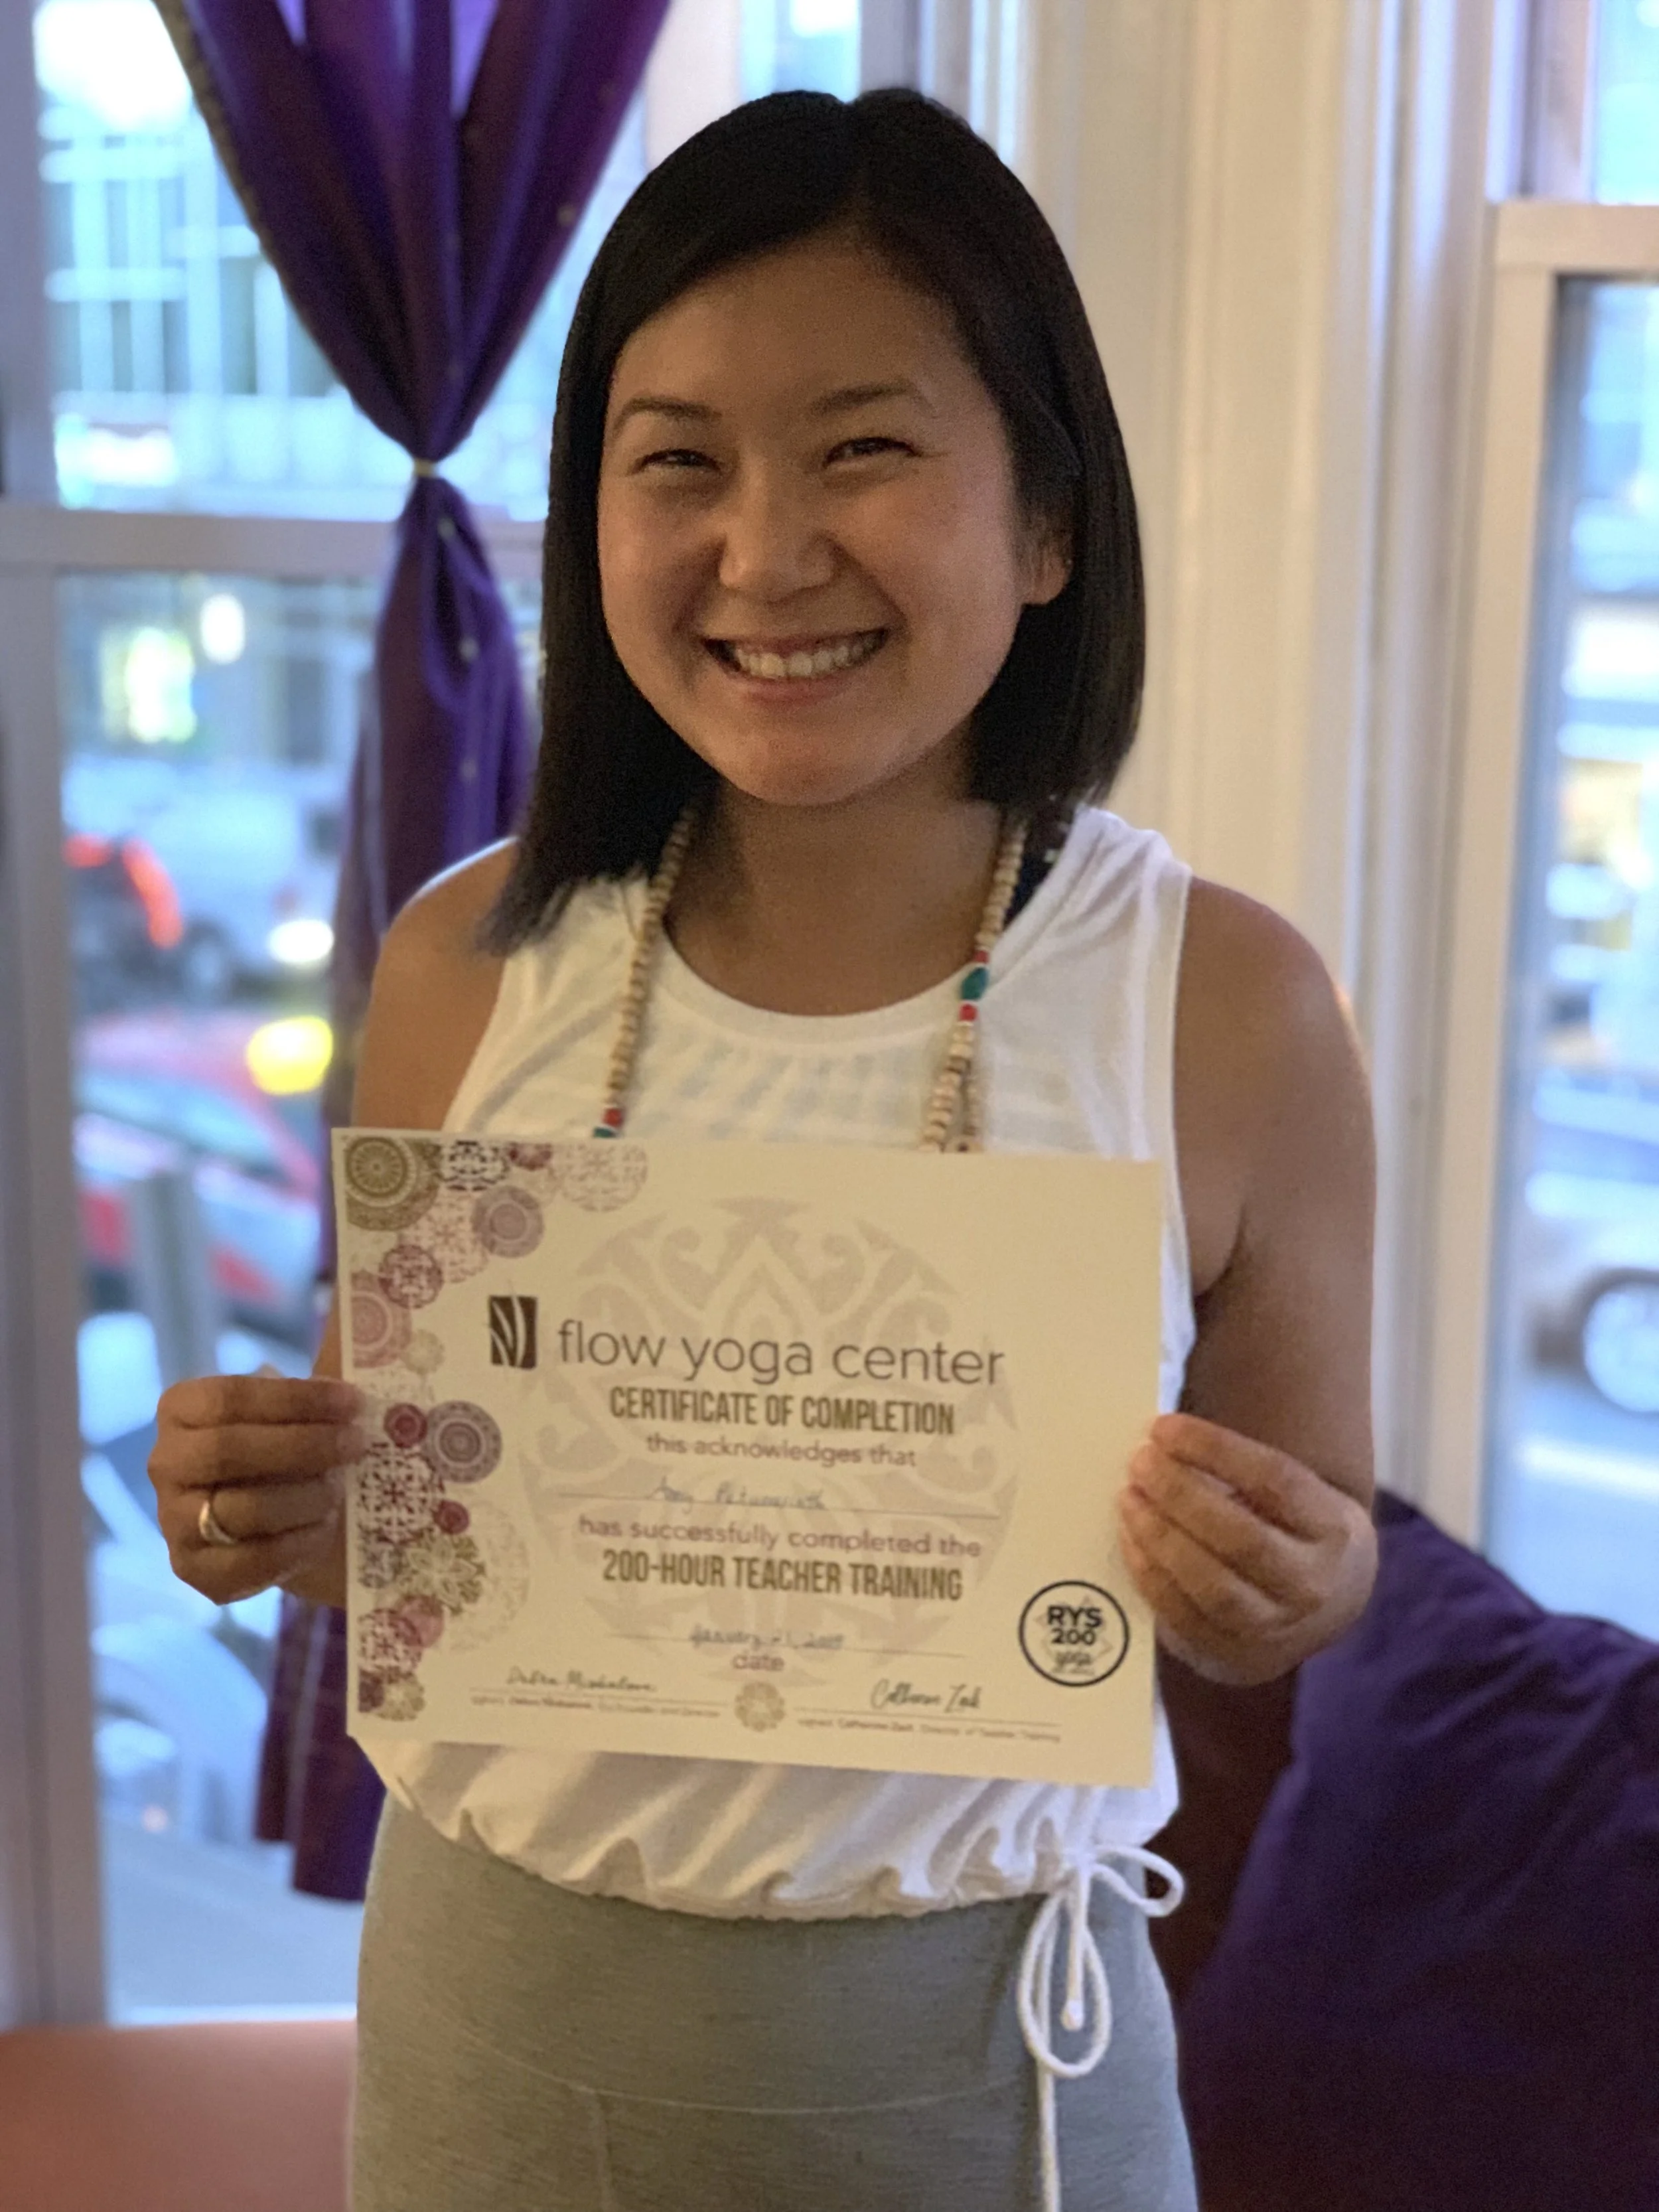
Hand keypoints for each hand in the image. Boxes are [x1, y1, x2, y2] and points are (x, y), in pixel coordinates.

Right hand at [149, 1372, 365, 1610]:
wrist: (281, 1519)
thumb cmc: (292, 1449)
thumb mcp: (299, 1407)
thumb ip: (316, 1377)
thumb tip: (357, 1320)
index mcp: (182, 1408)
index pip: (231, 1396)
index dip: (296, 1399)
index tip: (353, 1400)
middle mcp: (165, 1461)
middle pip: (231, 1450)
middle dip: (305, 1446)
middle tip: (358, 1443)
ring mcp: (172, 1519)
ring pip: (242, 1509)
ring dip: (305, 1498)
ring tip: (341, 1490)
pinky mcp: (192, 1569)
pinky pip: (247, 1562)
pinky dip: (296, 1546)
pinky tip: (323, 1530)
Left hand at [1117, 1413, 1376, 1684]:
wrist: (1328, 1605)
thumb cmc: (1296, 1528)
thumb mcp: (1299, 1494)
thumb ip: (1245, 1470)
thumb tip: (1164, 1439)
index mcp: (1333, 1528)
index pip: (1276, 1482)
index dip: (1215, 1451)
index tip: (1164, 1428)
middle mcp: (1310, 1584)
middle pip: (1242, 1539)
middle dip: (1180, 1495)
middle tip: (1140, 1462)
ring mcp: (1275, 1629)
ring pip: (1213, 1588)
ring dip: (1160, 1538)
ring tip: (1129, 1498)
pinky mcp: (1235, 1657)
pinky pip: (1185, 1620)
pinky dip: (1151, 1577)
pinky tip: (1131, 1540)